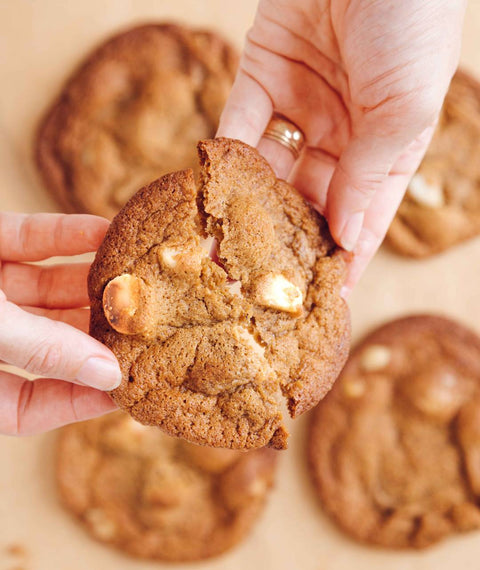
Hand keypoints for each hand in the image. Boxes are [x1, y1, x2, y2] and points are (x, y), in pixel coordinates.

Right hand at [0, 212, 120, 434]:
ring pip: (44, 291)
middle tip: (147, 324)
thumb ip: (41, 348)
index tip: (128, 386)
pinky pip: (28, 240)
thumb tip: (108, 375)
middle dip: (96, 331)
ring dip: (89, 281)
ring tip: (138, 277)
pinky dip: (64, 235)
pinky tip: (104, 232)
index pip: (28, 407)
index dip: (78, 400)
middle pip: (48, 343)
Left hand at [218, 0, 465, 293]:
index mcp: (386, 146)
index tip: (322, 301)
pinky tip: (211, 194)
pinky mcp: (262, 75)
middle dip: (286, 240)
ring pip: (270, 169)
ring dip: (247, 207)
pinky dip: (226, 157)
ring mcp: (301, 106)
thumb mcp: (404, 109)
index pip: (361, 216)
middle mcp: (343, 132)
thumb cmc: (412, 19)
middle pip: (309, 200)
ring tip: (225, 249)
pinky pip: (240, 124)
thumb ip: (369, 175)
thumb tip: (346, 235)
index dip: (342, 258)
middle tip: (260, 284)